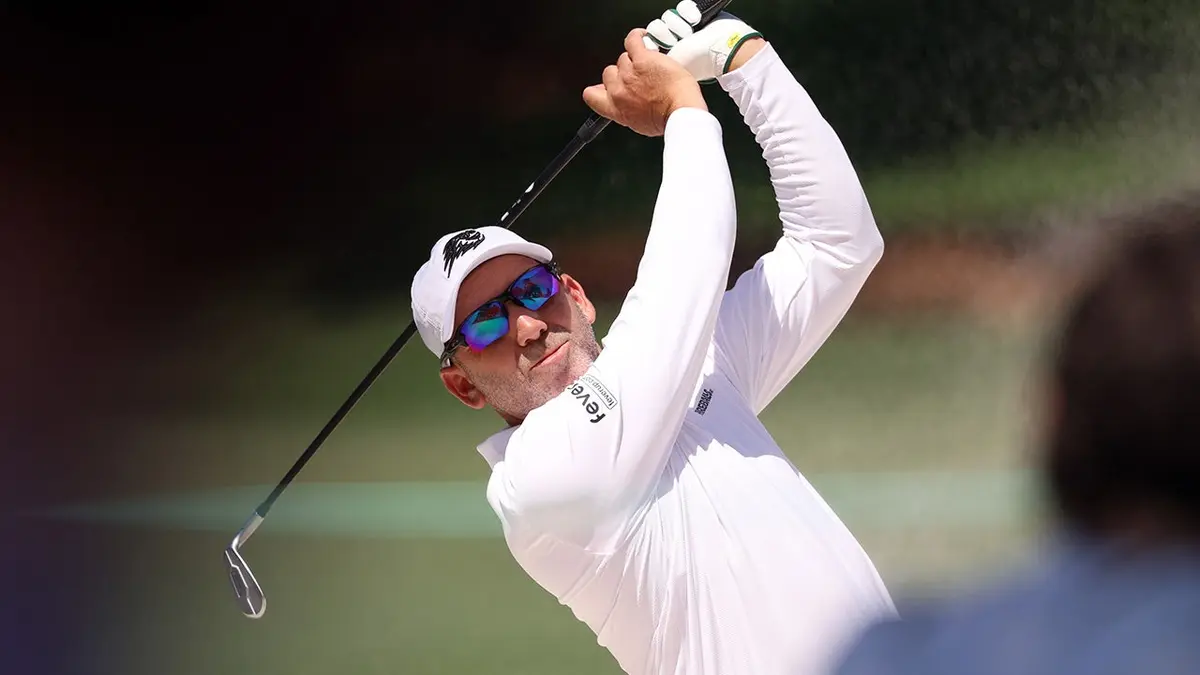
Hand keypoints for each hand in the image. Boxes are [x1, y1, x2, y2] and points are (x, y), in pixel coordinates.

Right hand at [583, 28, 706, 136]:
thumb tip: (625, 106)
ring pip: (624, 58)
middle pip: (609, 72)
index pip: (591, 95)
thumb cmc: (667, 120)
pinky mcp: (642, 58)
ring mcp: (629, 72)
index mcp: (615, 108)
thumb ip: (626, 112)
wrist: (679, 110)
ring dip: (635, 59)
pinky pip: (632, 40)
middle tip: (640, 76)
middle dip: (623, 73)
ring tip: (649, 62)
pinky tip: (645, 37)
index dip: (600, 88)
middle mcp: (618, 90)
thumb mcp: (640, 124)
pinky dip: (638, 36)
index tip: (608, 86)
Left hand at [644, 2, 764, 81]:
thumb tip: (643, 51)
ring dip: (679, 25)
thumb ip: (654, 62)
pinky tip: (696, 22)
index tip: (658, 47)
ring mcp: (684, 26)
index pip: (649, 40)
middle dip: (666, 34)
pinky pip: (682, 7)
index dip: (652, 40)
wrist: (726, 49)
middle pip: (656, 27)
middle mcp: (674, 38)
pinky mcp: (693, 14)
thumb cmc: (702, 61)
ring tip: (690, 33)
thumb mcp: (674, 64)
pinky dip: (689, 13)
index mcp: (667, 53)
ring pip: (668, 16)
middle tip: (678, 41)